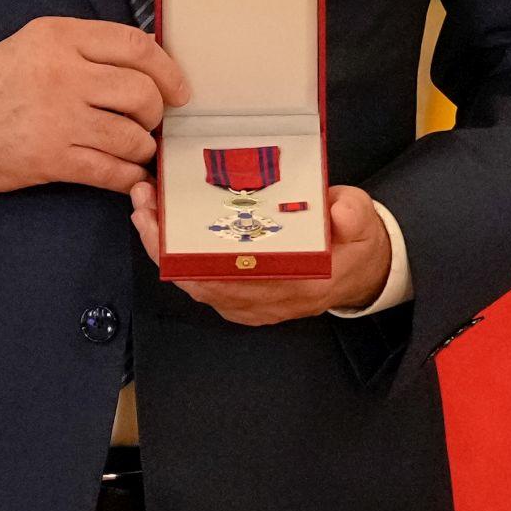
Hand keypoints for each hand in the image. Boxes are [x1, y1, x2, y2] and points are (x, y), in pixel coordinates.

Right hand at [0, 18, 186, 194]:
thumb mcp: (38, 44)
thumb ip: (90, 46)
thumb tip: (152, 54)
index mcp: (60, 38)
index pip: (136, 46)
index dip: (168, 70)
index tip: (178, 89)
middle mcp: (62, 75)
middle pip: (142, 93)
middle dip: (155, 113)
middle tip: (147, 121)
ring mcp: (58, 119)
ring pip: (132, 136)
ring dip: (142, 147)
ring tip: (132, 147)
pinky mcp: (51, 159)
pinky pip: (111, 171)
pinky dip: (128, 176)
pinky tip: (127, 174)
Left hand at [129, 181, 394, 323]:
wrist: (361, 274)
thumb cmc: (356, 246)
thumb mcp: (365, 224)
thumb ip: (353, 215)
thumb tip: (338, 210)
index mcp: (296, 283)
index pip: (231, 277)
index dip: (191, 255)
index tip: (167, 226)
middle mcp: (265, 301)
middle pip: (199, 280)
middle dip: (162, 244)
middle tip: (145, 204)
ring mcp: (250, 306)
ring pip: (193, 283)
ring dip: (163, 249)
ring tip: (146, 208)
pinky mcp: (241, 301)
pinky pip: (200, 284)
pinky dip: (176, 259)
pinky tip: (163, 230)